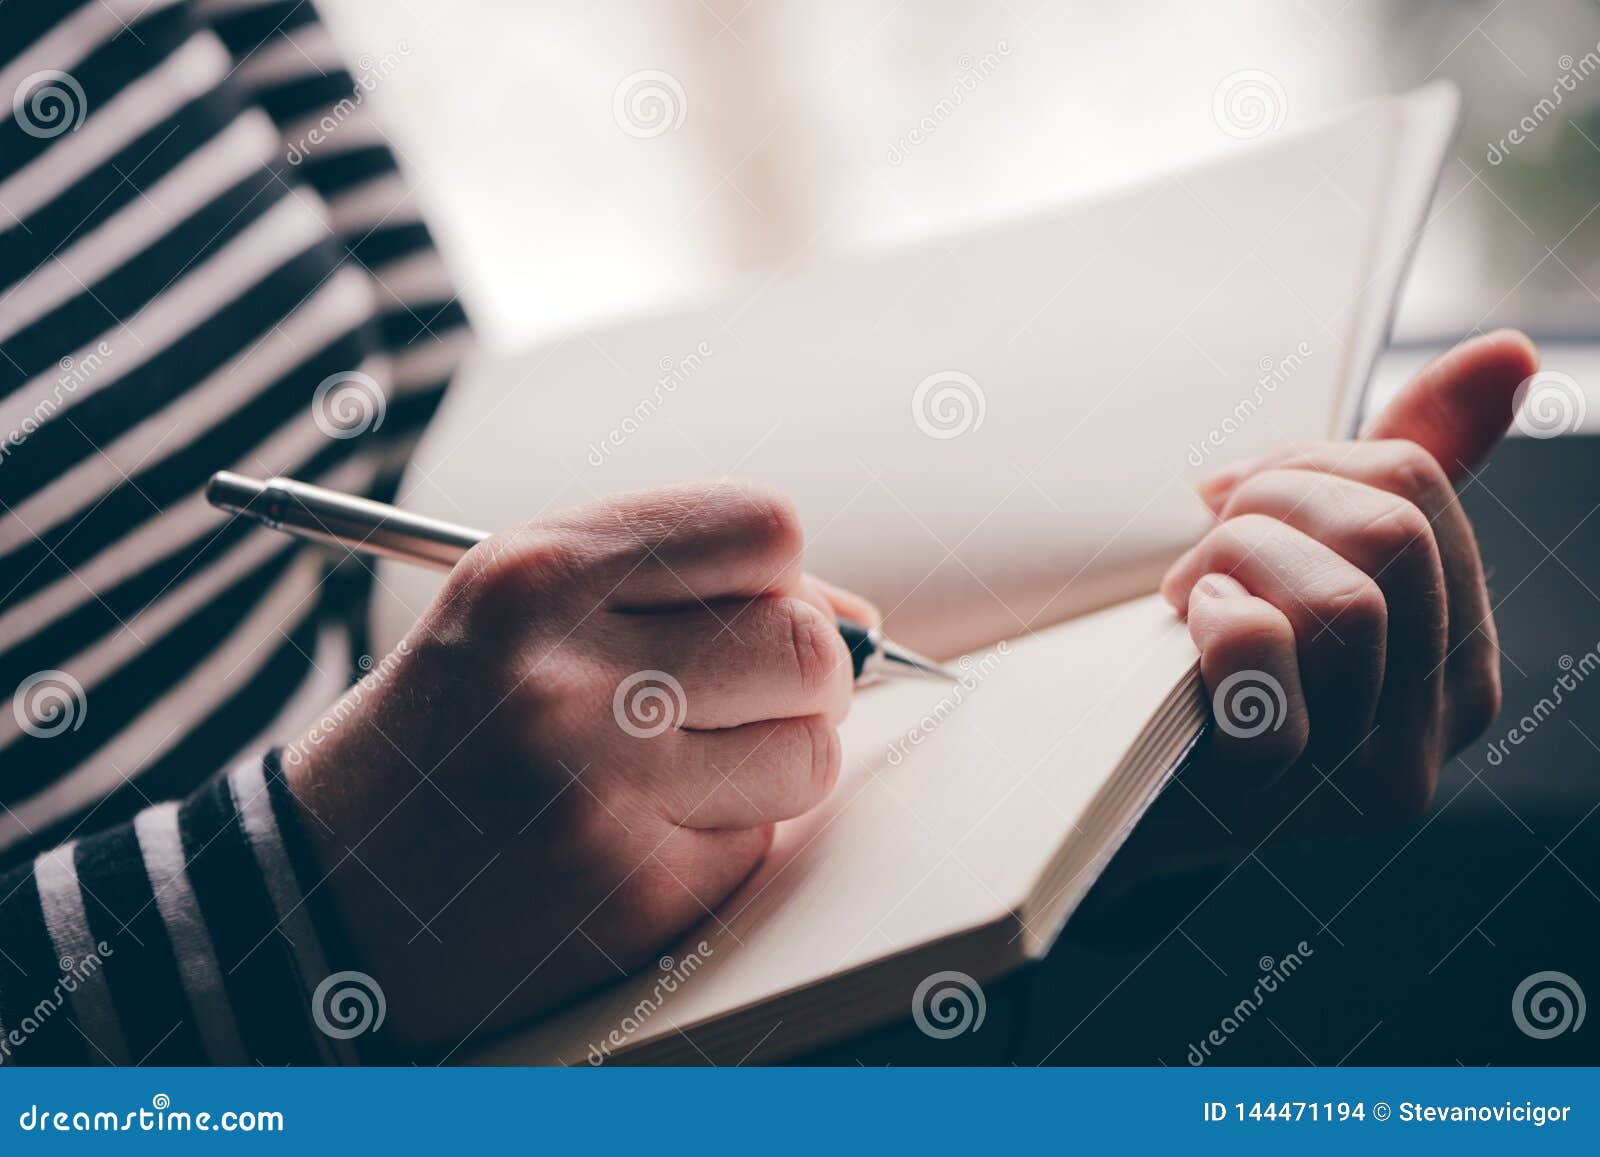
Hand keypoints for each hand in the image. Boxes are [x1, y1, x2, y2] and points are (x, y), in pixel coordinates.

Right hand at [285, 481, 874, 1048]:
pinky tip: (642, 835)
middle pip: (806, 643)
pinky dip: (727, 835)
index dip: (776, 574)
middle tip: (739, 697)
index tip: (752, 607)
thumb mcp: (520, 610)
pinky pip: (763, 841)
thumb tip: (856, 618)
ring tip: (681, 769)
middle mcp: (568, 678)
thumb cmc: (443, 733)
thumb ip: (679, 583)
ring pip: (810, 752)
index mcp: (534, 575)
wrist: (323, 893)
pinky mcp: (636, 895)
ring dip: (775, 760)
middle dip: (799, 673)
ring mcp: (605, 795)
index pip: (763, 530)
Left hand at [1145, 330, 1537, 862]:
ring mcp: (1354, 777)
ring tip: (1193, 592)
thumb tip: (1509, 353)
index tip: (1237, 499)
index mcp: (1459, 663)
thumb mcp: (1313, 557)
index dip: (1305, 463)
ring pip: (1344, 596)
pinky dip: (1215, 614)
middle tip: (1208, 543)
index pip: (1416, 487)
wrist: (1103, 788)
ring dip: (1235, 560)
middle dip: (1270, 501)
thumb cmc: (1211, 662)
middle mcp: (1431, 729)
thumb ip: (1411, 463)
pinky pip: (1263, 655)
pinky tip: (1190, 627)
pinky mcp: (1270, 797)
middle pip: (1389, 532)